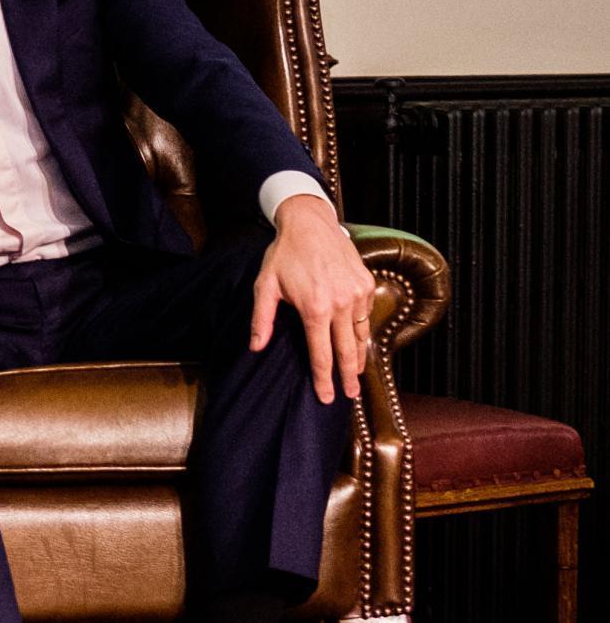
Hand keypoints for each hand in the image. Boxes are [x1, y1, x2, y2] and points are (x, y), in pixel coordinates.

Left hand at [250, 194, 378, 403]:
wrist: (310, 224)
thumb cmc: (284, 255)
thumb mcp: (265, 286)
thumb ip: (261, 319)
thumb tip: (256, 347)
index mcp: (315, 309)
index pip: (322, 354)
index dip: (324, 379)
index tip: (327, 398)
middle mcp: (340, 305)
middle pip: (347, 351)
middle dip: (348, 377)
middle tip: (350, 397)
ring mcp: (357, 294)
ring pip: (360, 335)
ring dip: (358, 357)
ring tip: (355, 374)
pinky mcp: (366, 285)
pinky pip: (366, 315)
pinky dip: (362, 330)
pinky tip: (356, 341)